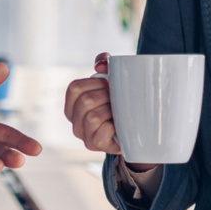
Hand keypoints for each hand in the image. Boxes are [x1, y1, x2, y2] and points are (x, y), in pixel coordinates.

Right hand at [64, 53, 156, 170]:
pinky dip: (114, 126)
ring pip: (93, 117)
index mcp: (73, 104)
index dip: (94, 82)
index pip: (74, 88)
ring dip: (110, 111)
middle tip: (116, 99)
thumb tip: (100, 65)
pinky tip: (118, 126)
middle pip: (85, 101)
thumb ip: (105, 63)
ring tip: (118, 113)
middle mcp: (74, 121)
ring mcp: (83, 135)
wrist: (137, 129)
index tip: (109, 83)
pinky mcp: (95, 145)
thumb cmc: (120, 102)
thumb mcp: (112, 80)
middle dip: (106, 96)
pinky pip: (102, 132)